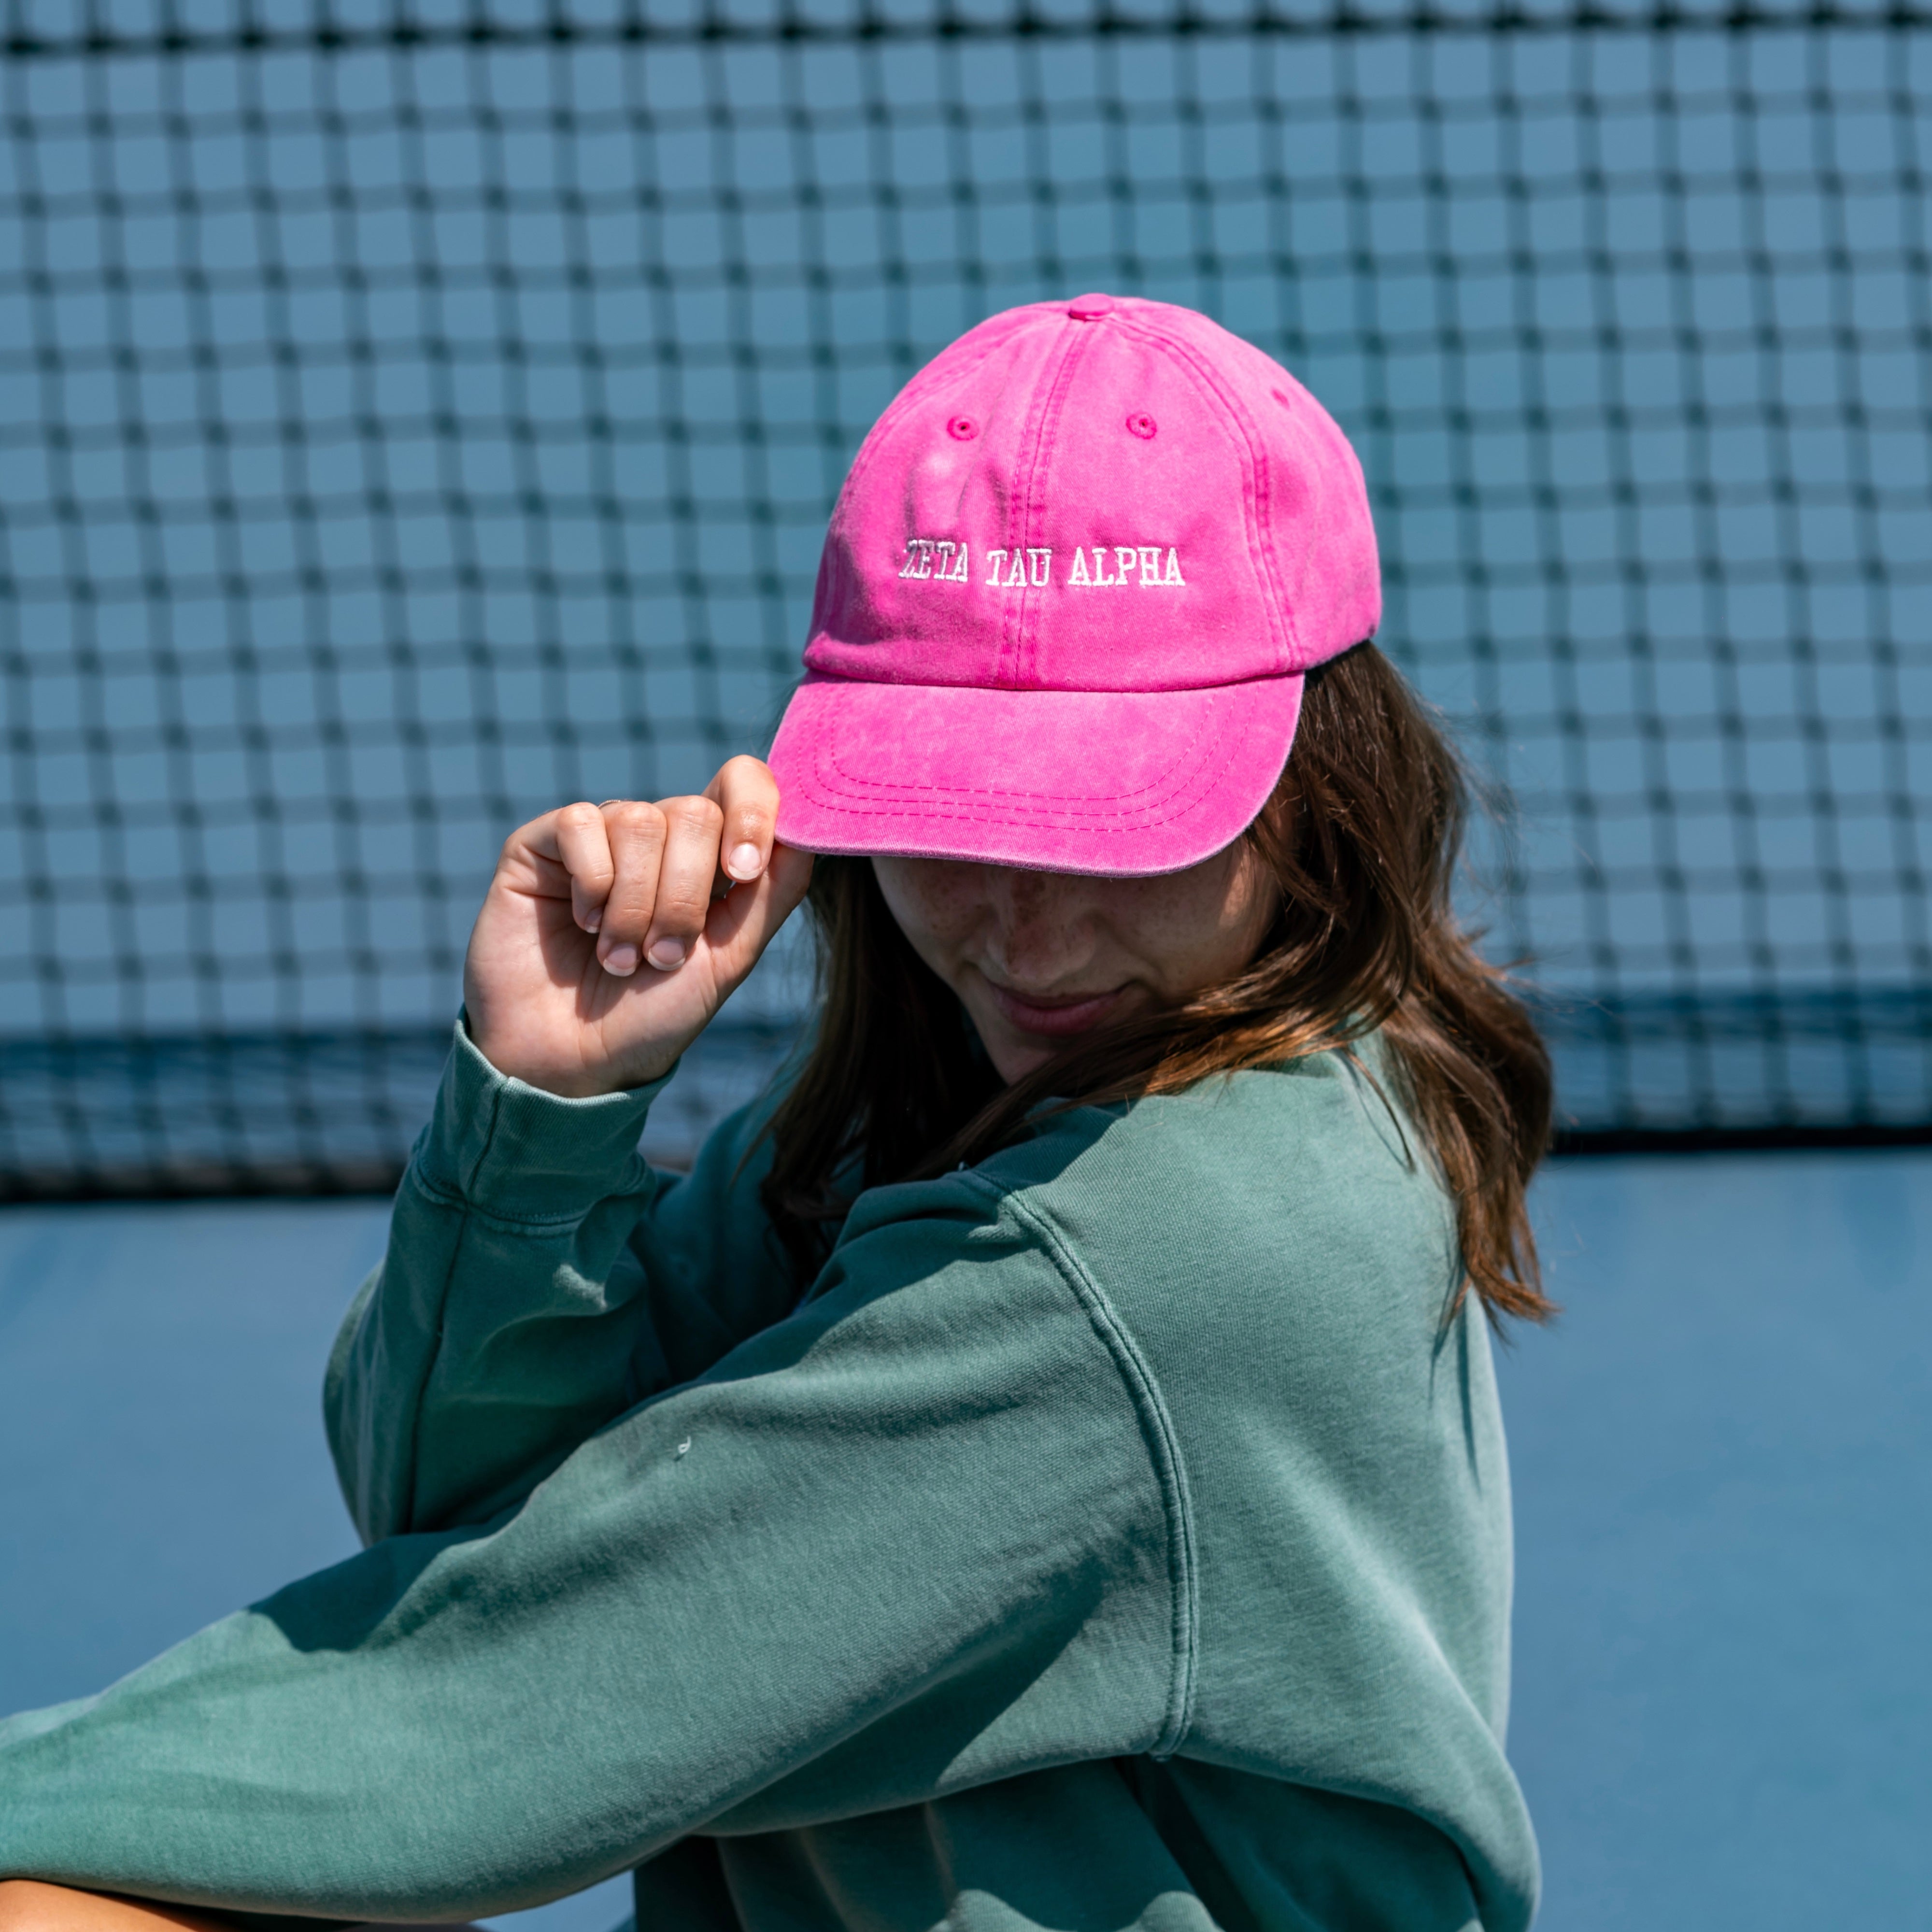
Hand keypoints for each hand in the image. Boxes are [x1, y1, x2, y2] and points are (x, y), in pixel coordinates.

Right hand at [462, 757, 812, 1096]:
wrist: (577, 1058)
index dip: (752, 813)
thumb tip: (807, 831)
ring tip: (619, 956)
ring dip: (635, 906)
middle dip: (685, 897)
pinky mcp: (543, 843)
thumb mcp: (731, 957)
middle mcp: (656, 835)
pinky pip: (581, 823)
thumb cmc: (656, 1013)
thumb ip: (774, 893)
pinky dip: (592, 885)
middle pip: (695, 812)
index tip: (743, 872)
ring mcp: (600, 835)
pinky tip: (583, 924)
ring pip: (639, 820)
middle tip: (661, 956)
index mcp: (708, 855)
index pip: (742, 783)